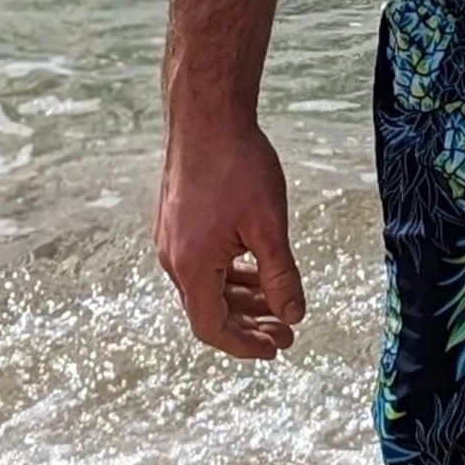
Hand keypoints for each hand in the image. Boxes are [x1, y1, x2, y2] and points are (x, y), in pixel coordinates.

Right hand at [154, 117, 306, 361]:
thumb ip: (281, 277)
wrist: (206, 115)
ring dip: (241, 299)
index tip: (276, 348)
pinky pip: (202, 263)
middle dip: (249, 324)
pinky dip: (230, 274)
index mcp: (192, 266)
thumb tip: (294, 316)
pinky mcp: (176, 221)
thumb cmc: (238, 166)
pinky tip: (256, 269)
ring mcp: (170, 238)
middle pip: (209, 309)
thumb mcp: (269, 227)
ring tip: (278, 303)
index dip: (244, 345)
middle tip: (286, 331)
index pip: (212, 327)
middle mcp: (172, 258)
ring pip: (207, 285)